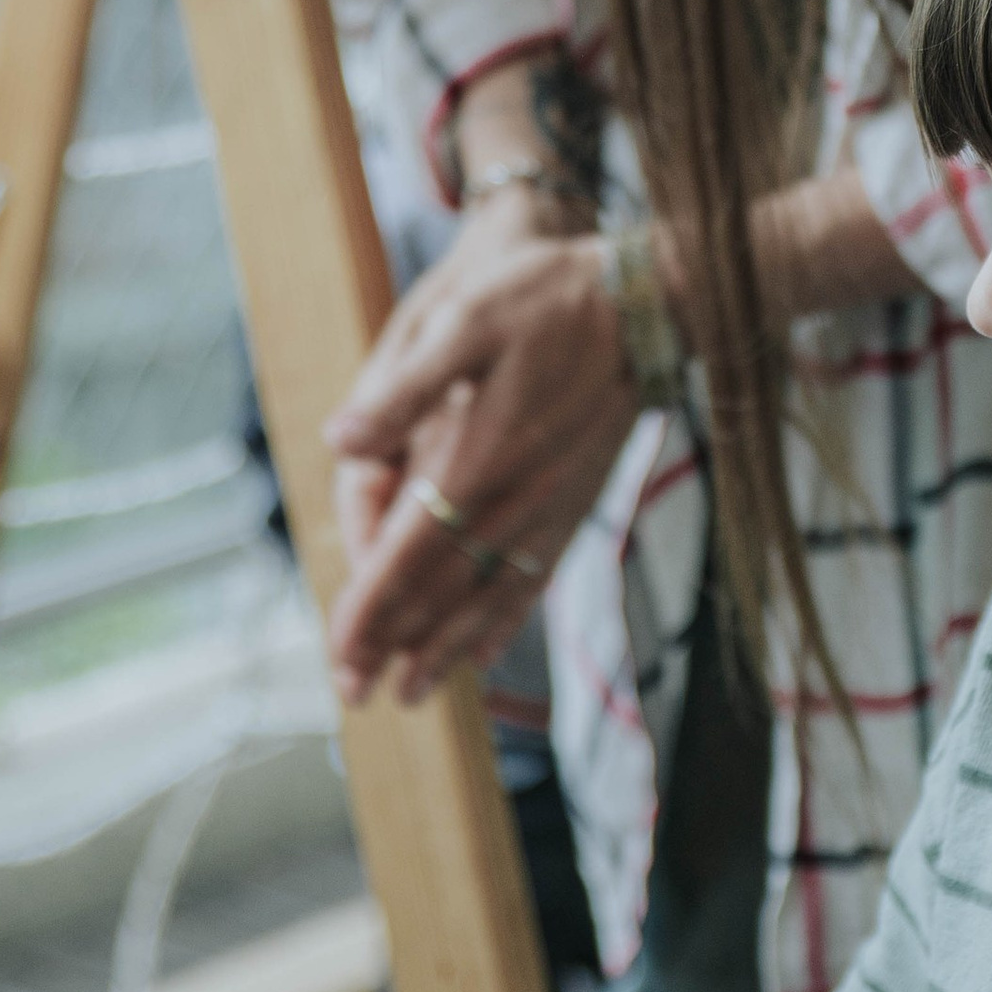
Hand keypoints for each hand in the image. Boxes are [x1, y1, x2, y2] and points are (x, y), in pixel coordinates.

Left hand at [323, 212, 641, 703]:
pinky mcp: (577, 503)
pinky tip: (485, 645)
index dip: (372, 608)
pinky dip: (504, 620)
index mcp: (478, 460)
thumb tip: (342, 441)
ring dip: (445, 648)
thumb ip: (405, 386)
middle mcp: (516, 499)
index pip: (411, 555)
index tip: (341, 653)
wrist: (649, 302)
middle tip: (356, 691)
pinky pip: (534, 578)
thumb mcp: (468, 319)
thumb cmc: (550, 299)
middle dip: (394, 644)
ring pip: (489, 597)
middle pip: (443, 592)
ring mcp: (552, 508)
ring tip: (412, 692)